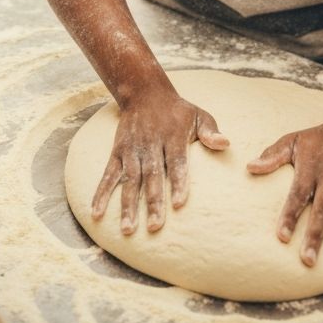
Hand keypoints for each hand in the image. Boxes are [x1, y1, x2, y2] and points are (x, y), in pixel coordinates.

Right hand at [91, 94, 227, 234]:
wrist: (145, 92)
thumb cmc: (178, 111)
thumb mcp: (198, 115)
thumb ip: (210, 132)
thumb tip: (226, 143)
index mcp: (173, 137)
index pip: (177, 162)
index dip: (179, 182)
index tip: (180, 204)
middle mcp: (151, 144)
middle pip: (152, 176)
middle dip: (153, 202)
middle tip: (155, 227)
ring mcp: (132, 150)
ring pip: (129, 180)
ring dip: (128, 205)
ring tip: (128, 229)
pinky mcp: (117, 152)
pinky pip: (108, 174)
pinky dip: (101, 193)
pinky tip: (97, 213)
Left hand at [247, 119, 322, 269]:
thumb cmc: (318, 138)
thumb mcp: (293, 141)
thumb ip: (273, 156)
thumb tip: (250, 167)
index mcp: (311, 168)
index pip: (298, 194)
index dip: (290, 215)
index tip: (282, 236)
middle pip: (322, 211)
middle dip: (315, 236)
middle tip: (307, 260)